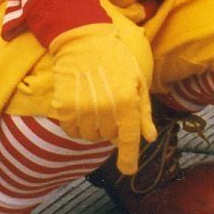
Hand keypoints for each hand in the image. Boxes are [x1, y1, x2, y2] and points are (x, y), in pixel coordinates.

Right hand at [47, 23, 156, 175]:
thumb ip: (143, 113)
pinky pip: (72, 131)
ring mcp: (82, 109)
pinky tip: (81, 108)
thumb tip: (149, 138)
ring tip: (96, 104)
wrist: (84, 42)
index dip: (129, 158)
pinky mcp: (64, 108)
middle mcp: (105, 109)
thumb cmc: (116, 61)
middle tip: (111, 105)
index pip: (128, 139)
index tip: (129, 171)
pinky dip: (78, 126)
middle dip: (112, 128)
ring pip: (90, 136)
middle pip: (108, 138)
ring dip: (95, 127)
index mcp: (127, 102)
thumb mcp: (138, 82)